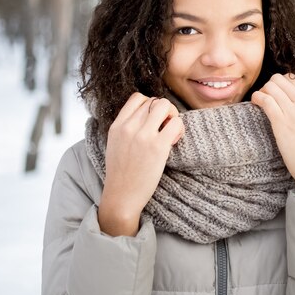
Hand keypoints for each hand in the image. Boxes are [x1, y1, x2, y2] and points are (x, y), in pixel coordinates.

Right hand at [98, 93, 183, 235]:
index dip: (150, 105)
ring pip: (165, 105)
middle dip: (165, 111)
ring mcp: (143, 136)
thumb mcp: (115, 144)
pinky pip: (176, 123)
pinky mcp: (158, 147)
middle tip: (166, 127)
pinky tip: (174, 142)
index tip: (153, 120)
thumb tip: (147, 116)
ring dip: (173, 116)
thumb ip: (127, 128)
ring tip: (170, 133)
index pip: (137, 97)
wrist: (121, 197)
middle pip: (154, 101)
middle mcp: (129, 127)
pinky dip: (179, 129)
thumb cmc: (121, 174)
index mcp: (117, 125)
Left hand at [251, 74, 294, 195]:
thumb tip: (287, 99)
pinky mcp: (282, 123)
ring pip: (271, 86)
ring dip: (261, 92)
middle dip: (268, 86)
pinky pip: (265, 100)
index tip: (274, 95)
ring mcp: (294, 112)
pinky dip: (256, 98)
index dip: (279, 84)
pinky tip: (255, 105)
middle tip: (265, 99)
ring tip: (259, 103)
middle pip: (279, 79)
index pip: (292, 78)